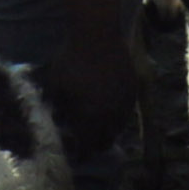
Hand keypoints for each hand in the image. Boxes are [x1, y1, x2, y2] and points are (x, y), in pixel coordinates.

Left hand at [47, 35, 138, 159]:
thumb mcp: (55, 87)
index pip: (86, 148)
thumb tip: (58, 122)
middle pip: (105, 143)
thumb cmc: (71, 60)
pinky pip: (126, 111)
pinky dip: (117, 115)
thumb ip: (57, 109)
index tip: (75, 155)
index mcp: (89, 118)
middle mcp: (110, 116)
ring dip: (107, 131)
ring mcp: (124, 104)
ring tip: (97, 125)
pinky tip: (107, 108)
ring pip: (118, 129)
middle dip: (95, 145)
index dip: (80, 154)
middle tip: (86, 141)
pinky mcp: (133, 91)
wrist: (97, 34)